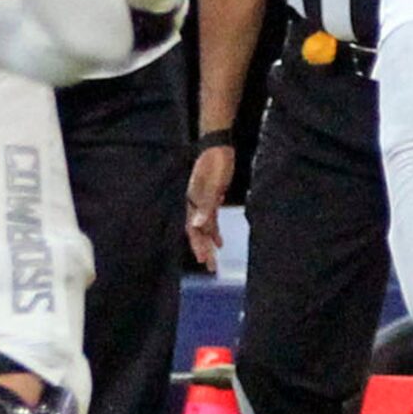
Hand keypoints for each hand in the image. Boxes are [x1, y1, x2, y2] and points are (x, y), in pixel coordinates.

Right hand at [186, 143, 233, 270]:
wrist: (219, 146)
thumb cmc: (215, 164)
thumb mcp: (212, 186)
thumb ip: (205, 207)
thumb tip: (198, 227)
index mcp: (192, 202)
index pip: (193, 230)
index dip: (197, 246)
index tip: (203, 261)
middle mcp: (194, 204)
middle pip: (197, 231)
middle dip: (203, 249)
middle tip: (211, 267)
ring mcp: (202, 201)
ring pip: (204, 227)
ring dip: (209, 243)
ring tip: (214, 259)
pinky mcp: (211, 197)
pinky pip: (211, 219)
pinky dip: (214, 231)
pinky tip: (220, 241)